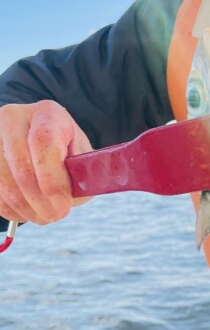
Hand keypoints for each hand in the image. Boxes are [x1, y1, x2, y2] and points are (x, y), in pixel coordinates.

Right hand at [0, 100, 92, 224]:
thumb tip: (69, 198)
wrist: (42, 145)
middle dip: (42, 201)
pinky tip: (28, 212)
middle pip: (21, 167)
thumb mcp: (82, 158)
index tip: (65, 204)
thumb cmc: (67, 153)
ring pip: (5, 185)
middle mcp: (14, 118)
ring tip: (45, 216)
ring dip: (28, 210)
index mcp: (47, 113)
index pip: (43, 142)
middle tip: (58, 215)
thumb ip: (80, 175)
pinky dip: (12, 211)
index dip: (52, 179)